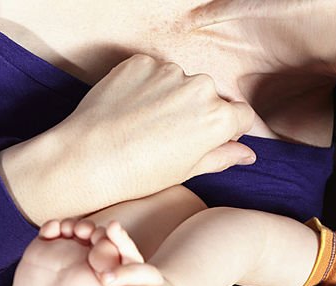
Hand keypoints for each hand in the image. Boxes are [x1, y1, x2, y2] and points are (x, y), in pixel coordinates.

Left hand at [0, 54, 256, 223]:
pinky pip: (153, 72)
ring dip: (170, 97)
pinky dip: (146, 86)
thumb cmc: (140, 173)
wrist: (88, 157)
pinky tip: (130, 110)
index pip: (241, 116)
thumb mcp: (188, 170)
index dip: (228, 131)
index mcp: (218, 117)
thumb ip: (223, 156)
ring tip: (145, 124)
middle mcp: (199, 87)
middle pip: (210, 96)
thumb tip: (247, 154)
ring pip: (180, 82)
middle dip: (197, 111)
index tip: (210, 140)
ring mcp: (169, 71)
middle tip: (170, 136)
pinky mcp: (141, 62)